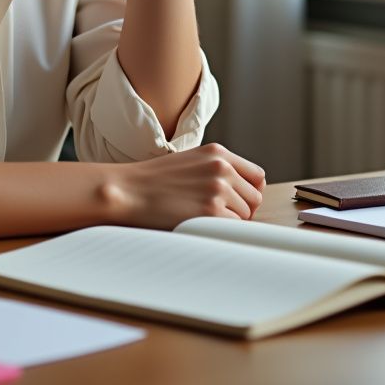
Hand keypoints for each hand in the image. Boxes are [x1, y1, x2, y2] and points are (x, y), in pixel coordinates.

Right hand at [101, 143, 266, 228]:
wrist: (127, 190)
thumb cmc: (154, 180)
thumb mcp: (190, 161)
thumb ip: (217, 170)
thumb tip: (243, 193)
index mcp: (218, 153)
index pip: (257, 176)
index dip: (249, 193)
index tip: (237, 203)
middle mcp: (222, 168)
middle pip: (254, 198)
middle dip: (240, 210)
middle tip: (215, 215)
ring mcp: (218, 189)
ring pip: (245, 216)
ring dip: (228, 222)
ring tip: (200, 218)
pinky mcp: (211, 212)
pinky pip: (233, 229)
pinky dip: (219, 232)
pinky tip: (199, 226)